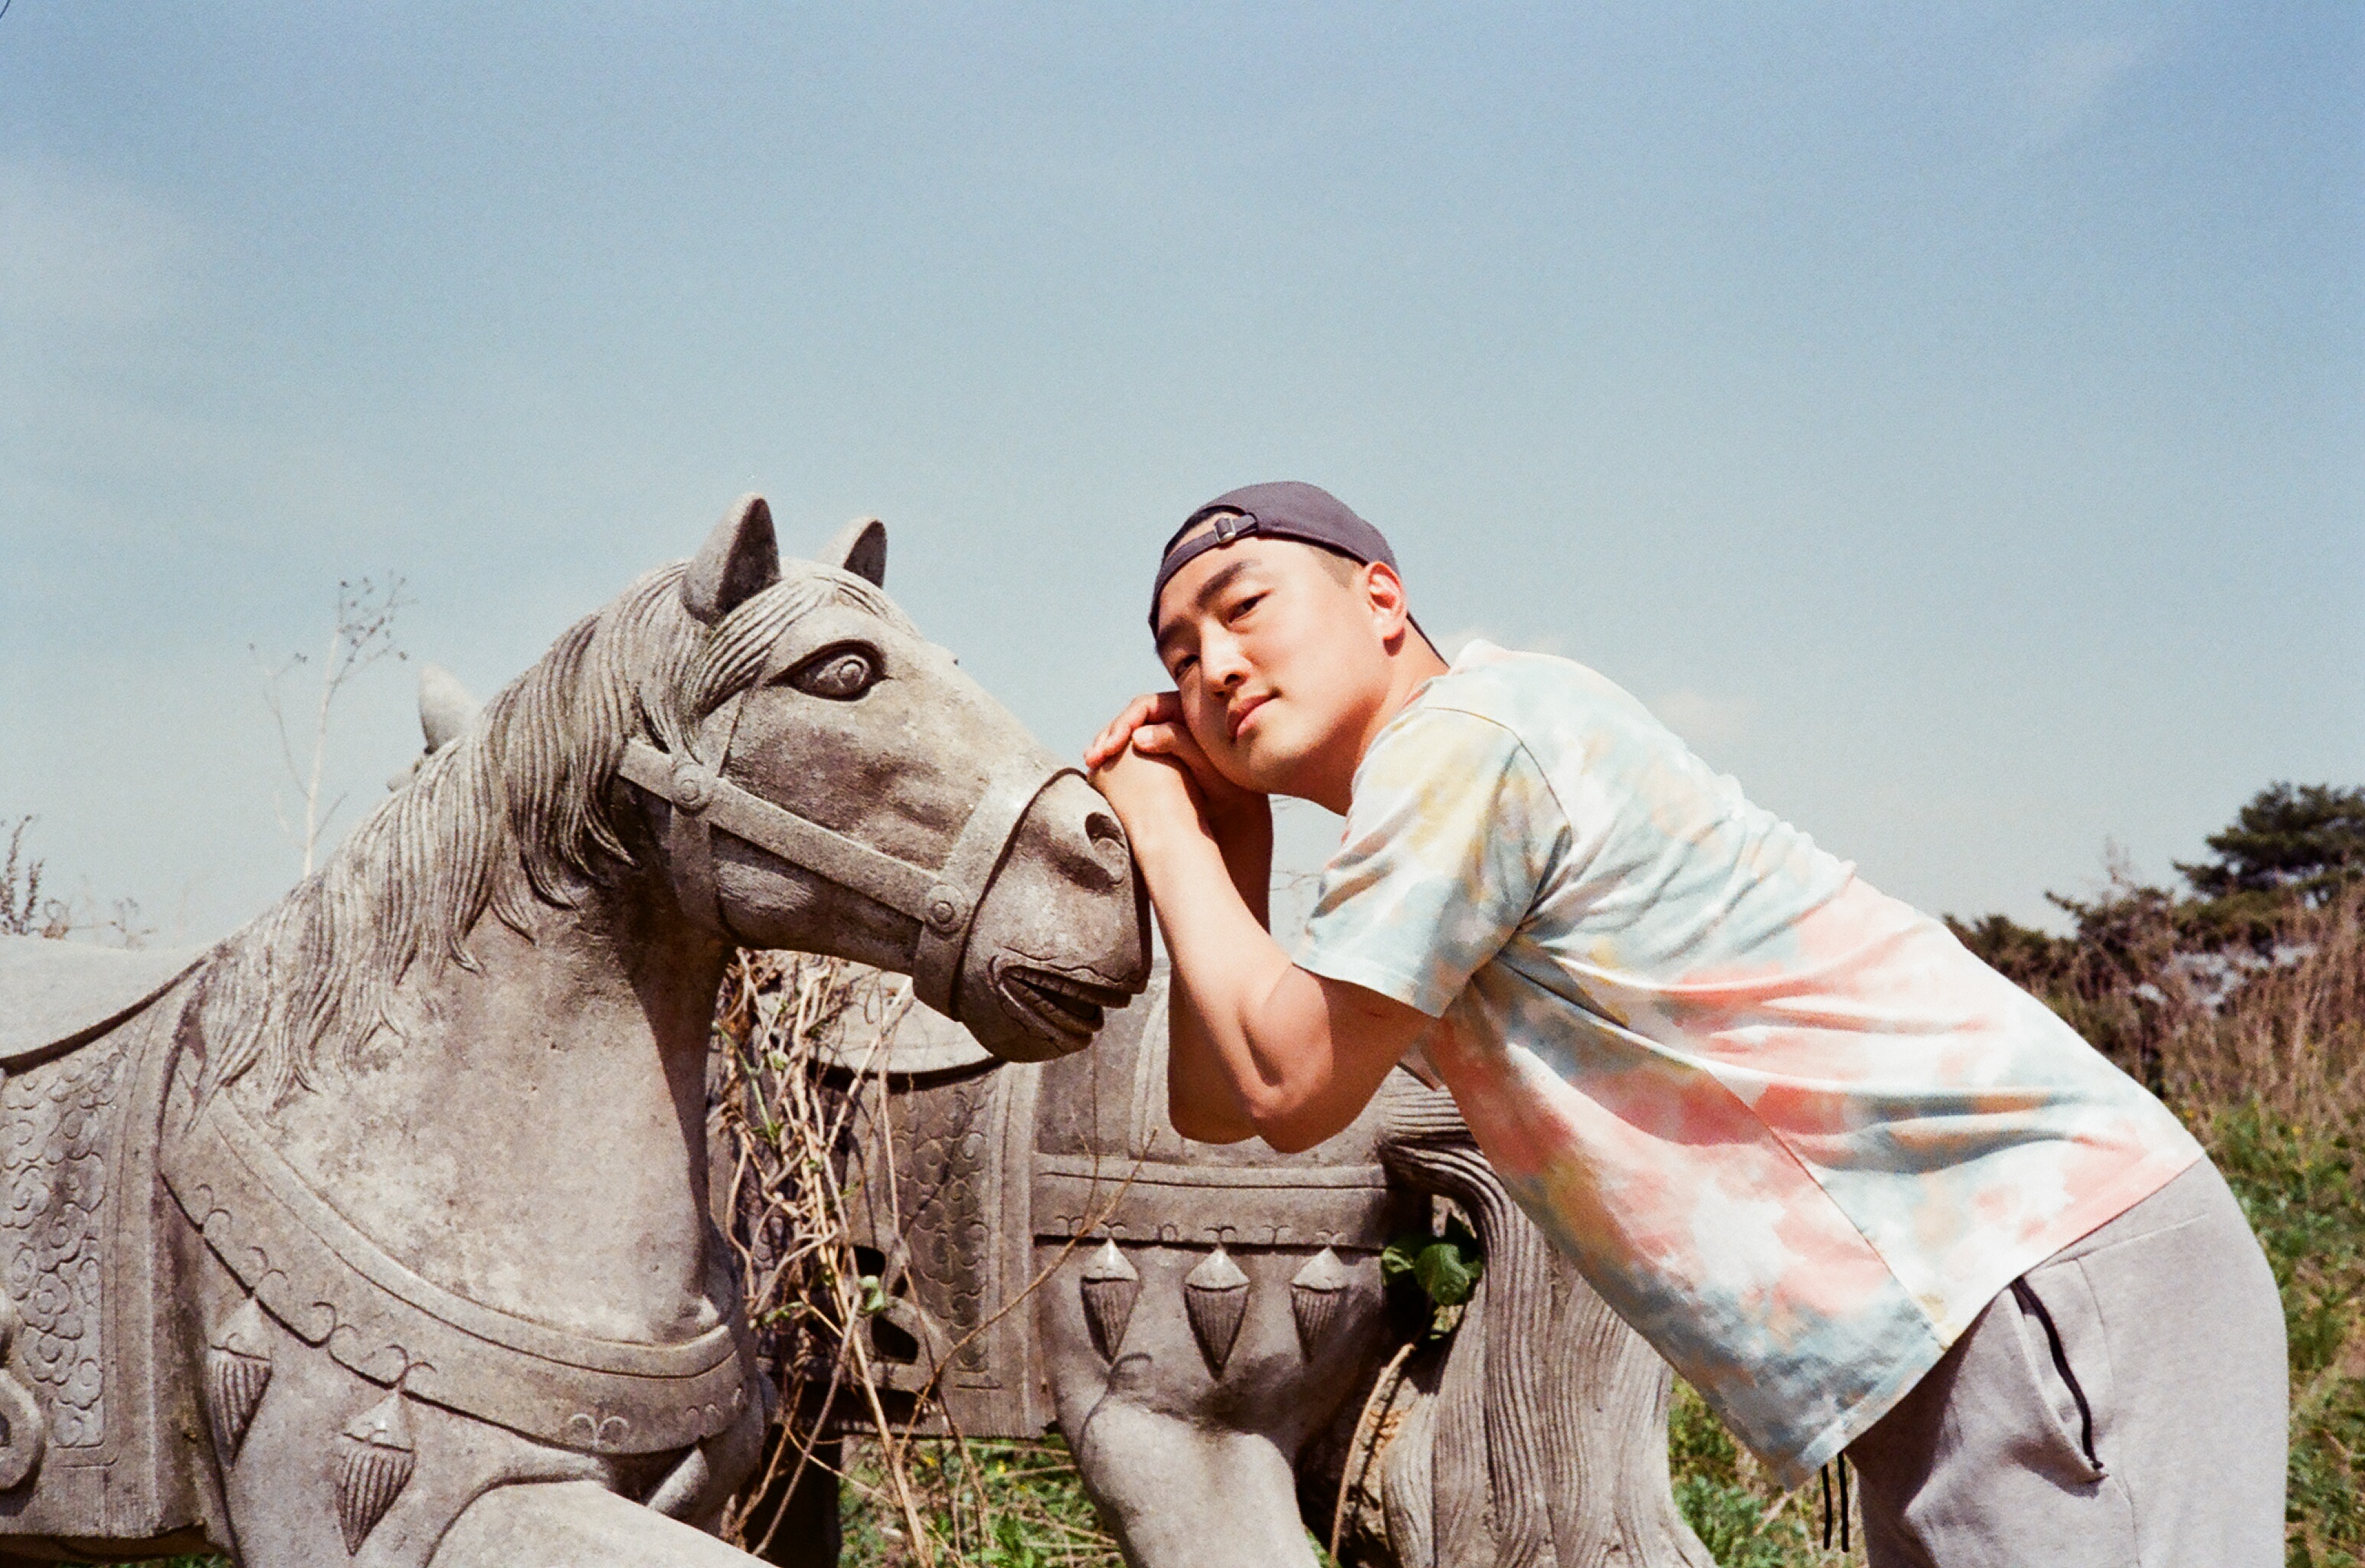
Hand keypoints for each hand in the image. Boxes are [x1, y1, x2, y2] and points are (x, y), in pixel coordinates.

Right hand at [1084, 692, 1265, 832]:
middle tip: (1091, 758)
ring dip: (1106, 746)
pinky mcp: (1153, 753)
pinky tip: (1099, 772)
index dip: (1124, 724)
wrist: (1238, 808)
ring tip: (1090, 765)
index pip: (1145, 706)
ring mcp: (1160, 735)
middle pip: (1131, 719)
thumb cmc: (1229, 784)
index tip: (1110, 746)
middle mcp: (1170, 717)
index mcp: (1186, 709)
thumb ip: (1177, 742)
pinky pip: (1127, 750)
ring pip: (1126, 734)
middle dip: (1109, 736)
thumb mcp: (1206, 763)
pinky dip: (1113, 759)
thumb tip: (1138, 736)